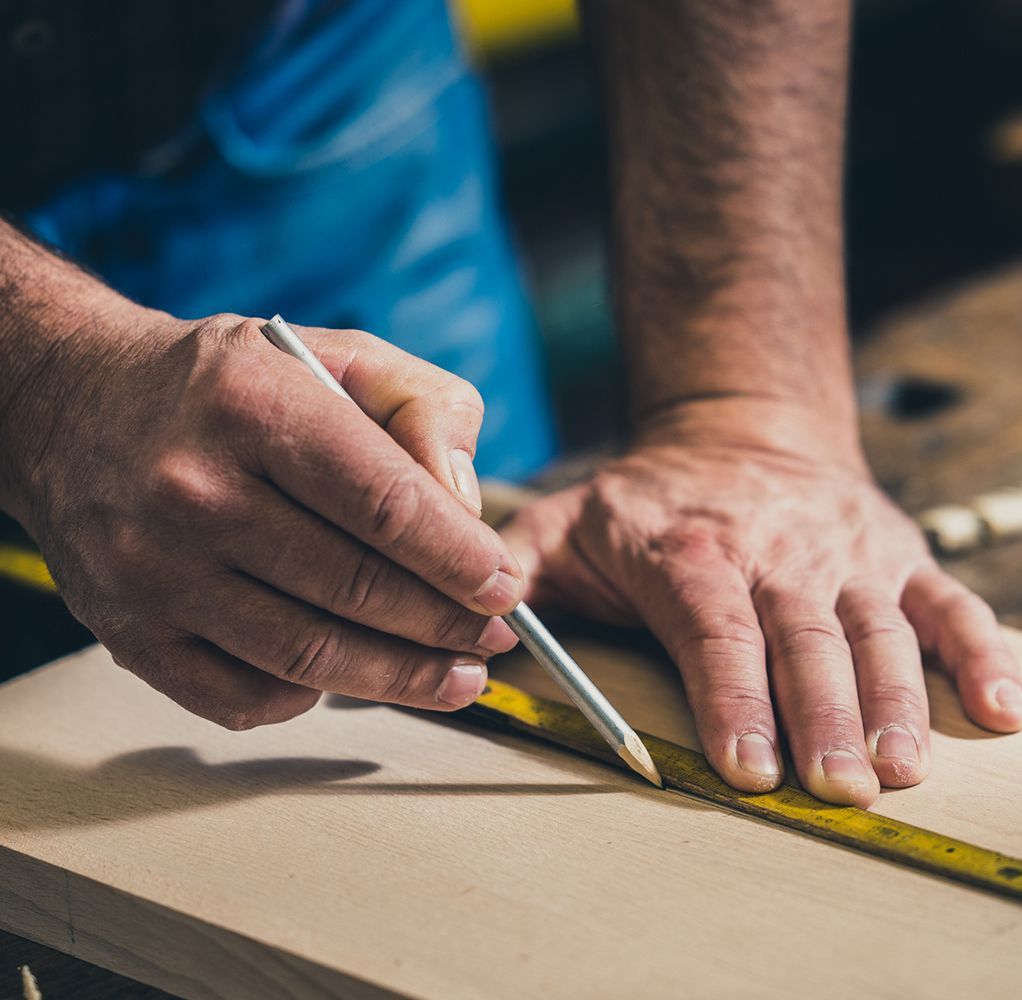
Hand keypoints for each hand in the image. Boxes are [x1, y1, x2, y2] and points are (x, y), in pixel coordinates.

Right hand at [4, 309, 524, 728]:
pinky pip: (242, 698)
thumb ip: (426, 409)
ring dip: (402, 678)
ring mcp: (152, 571)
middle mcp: (191, 491)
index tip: (507, 586)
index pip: (385, 506)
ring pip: (308, 655)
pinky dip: (312, 698)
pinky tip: (354, 676)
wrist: (74, 406)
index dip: (460, 560)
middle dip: (447, 625)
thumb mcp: (338, 354)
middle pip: (355, 588)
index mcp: (253, 406)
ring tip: (460, 676)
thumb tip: (469, 507)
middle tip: (498, 636)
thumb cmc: (231, 385)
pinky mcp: (128, 634)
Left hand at [502, 426, 1021, 805]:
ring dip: (900, 701)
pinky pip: (953, 606)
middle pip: (807, 638)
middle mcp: (781, 550)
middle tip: (838, 787)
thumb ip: (513, 570)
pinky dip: (985, 655)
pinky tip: (1005, 712)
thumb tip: (475, 627)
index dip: (735, 697)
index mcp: (695, 549)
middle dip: (824, 715)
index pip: (718, 629)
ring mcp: (851, 554)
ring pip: (882, 629)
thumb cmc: (647, 499)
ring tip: (904, 768)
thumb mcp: (563, 519)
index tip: (750, 767)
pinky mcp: (902, 557)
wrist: (745, 426)